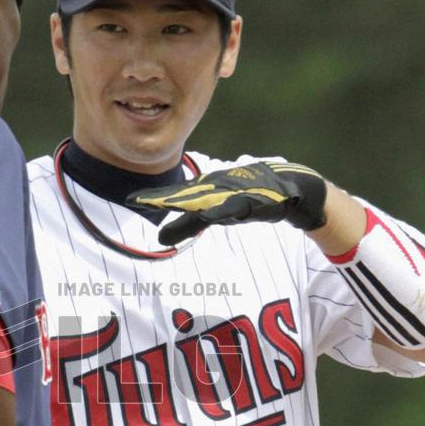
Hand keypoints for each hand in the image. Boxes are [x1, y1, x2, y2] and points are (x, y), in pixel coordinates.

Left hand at [127, 160, 327, 245]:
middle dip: (163, 198)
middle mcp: (218, 188)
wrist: (293, 188)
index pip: (176, 194)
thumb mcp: (216, 212)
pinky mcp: (255, 200)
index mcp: (207, 189)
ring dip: (188, 202)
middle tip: (139, 201)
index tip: (131, 200)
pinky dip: (223, 209)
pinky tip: (210, 214)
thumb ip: (189, 225)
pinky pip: (237, 206)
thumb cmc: (249, 198)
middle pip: (186, 195)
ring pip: (209, 199)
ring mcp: (237, 192)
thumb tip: (159, 238)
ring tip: (168, 205)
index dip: (154, 197)